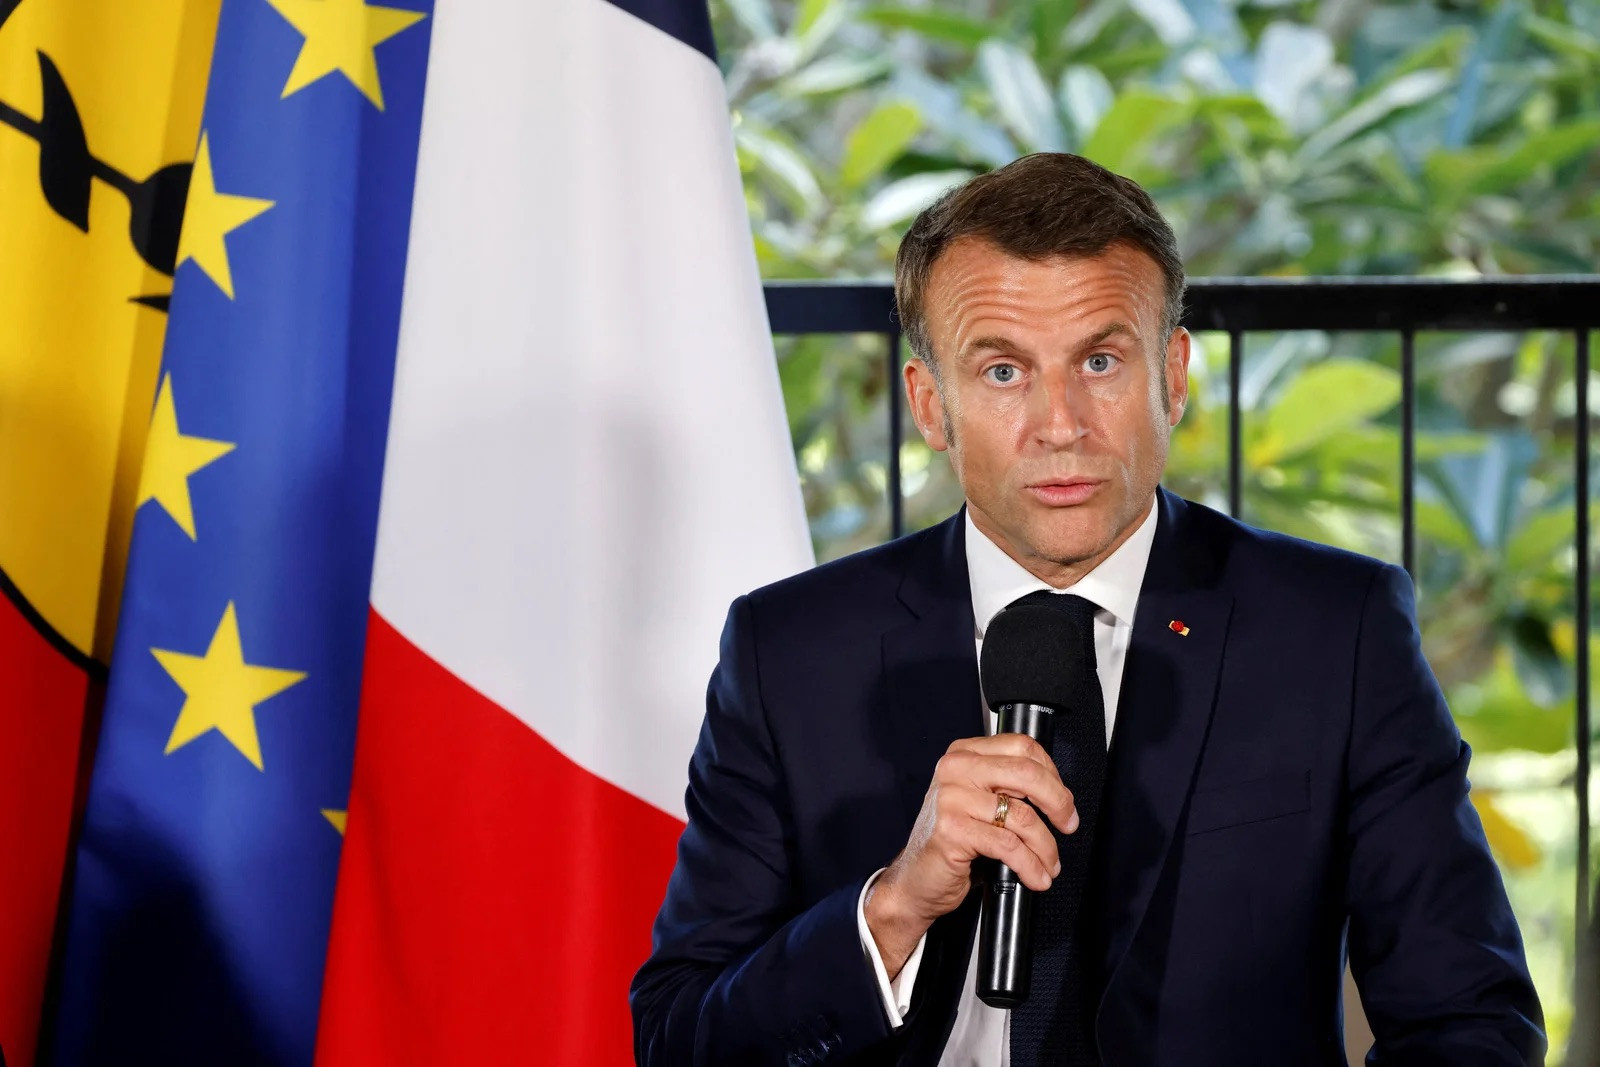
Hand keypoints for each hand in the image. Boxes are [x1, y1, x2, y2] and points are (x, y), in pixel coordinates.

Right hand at [864, 734, 1078, 978]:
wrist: (916, 879)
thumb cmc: (953, 841)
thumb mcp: (979, 802)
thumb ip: (1006, 786)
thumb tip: (1057, 793)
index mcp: (964, 753)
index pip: (1022, 746)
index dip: (1052, 774)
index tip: (1062, 800)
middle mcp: (955, 769)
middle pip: (1027, 774)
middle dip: (1058, 803)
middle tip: (1068, 825)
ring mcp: (951, 798)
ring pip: (1022, 816)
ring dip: (1046, 846)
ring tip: (1049, 863)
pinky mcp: (952, 830)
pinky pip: (1008, 846)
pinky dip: (1030, 865)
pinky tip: (1035, 876)